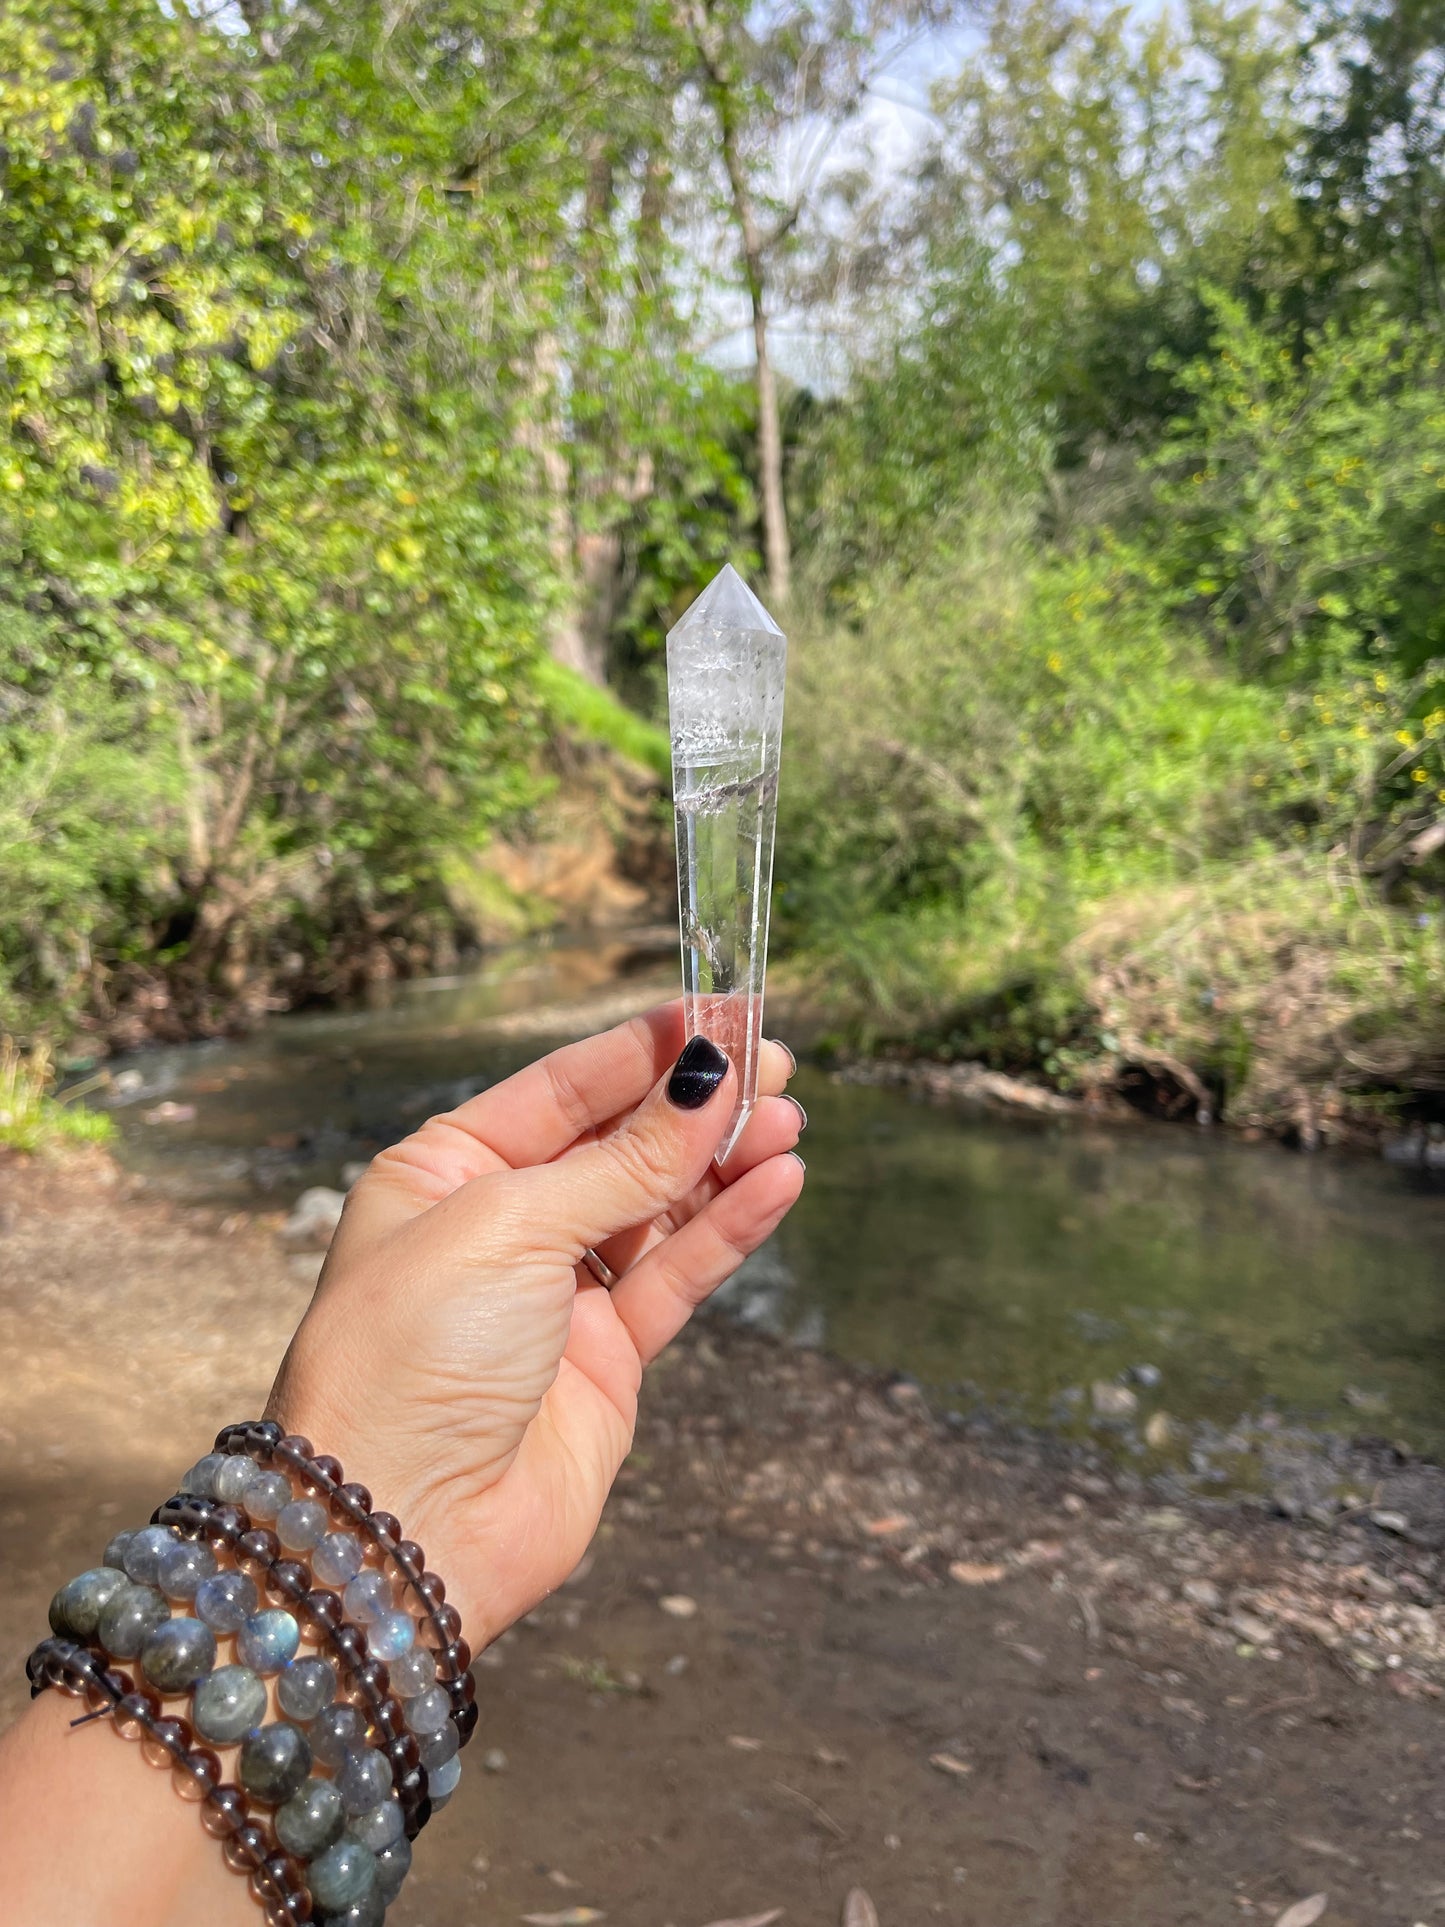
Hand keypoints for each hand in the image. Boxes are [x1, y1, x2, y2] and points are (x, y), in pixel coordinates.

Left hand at [267, 1004, 804, 1642]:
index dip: (640, 1050)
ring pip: (659, 1206)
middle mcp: (500, 1226)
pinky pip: (678, 1274)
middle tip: (774, 1060)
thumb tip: (706, 1084)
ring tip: (788, 1119)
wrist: (404, 1528)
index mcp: (445, 1171)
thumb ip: (623, 1161)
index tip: (717, 1012)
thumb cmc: (412, 1358)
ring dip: (723, 1161)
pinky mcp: (605, 1359)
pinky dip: (728, 1229)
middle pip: (617, 1142)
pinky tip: (777, 1185)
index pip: (560, 1088)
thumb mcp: (511, 1227)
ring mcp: (555, 1294)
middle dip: (693, 1103)